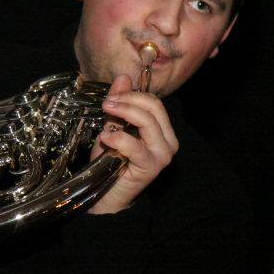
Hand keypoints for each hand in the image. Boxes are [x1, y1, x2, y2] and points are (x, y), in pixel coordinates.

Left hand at [87, 75, 178, 213]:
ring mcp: (162, 155)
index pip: (153, 102)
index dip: (131, 94)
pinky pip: (135, 145)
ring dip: (124, 113)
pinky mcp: (151, 167)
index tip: (110, 96)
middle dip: (128, 100)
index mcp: (162, 130)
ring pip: (148, 122)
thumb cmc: (109, 162)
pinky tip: (106, 138)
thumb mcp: (112, 127)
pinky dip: (118, 138)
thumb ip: (119, 104)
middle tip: (107, 102)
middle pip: (154, 107)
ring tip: (106, 114)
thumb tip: (123, 77)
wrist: (105, 196)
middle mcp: (168, 141)